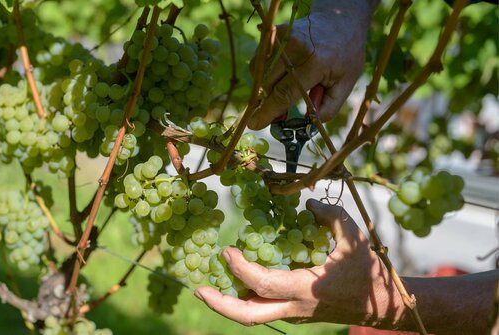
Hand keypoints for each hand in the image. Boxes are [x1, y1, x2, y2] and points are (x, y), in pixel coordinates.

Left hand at [194, 199, 404, 327]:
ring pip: (254, 315)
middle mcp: (295, 306)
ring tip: (208, 285)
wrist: (382, 307)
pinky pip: (264, 309)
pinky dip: (246, 298)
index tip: (227, 250)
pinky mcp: (295, 313)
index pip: (262, 283)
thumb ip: (330, 216)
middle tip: (197, 289)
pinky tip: (237, 280)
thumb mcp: (353, 238)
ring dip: (229, 302)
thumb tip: (306, 203)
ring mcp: (293, 313)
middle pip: (248, 315)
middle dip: (220, 304)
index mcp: (306, 288)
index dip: (240, 268)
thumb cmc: (368, 272)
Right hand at [248, 0, 375, 129]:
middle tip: (277, 114)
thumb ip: (327, 108)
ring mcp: (281, 37)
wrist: (341, 19)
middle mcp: (294, 46)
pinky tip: (282, 74)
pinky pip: (259, 60)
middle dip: (267, 102)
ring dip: (266, 87)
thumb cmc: (346, 54)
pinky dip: (265, 73)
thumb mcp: (346, 84)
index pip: (284, 93)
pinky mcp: (274, 33)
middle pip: (267, 84)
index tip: (255, 124)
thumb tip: (306, 124)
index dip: (268, 112)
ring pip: (259, 72)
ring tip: (285, 88)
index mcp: (315, 61)